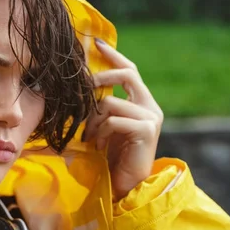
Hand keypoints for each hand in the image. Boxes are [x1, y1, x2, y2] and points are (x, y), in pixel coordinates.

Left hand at [83, 38, 163, 199]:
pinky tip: (97, 146)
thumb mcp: (104, 126)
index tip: (96, 43)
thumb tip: (79, 88)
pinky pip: (113, 120)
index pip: (128, 70)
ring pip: (111, 102)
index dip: (113, 55)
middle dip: (99, 78)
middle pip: (126, 74)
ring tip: (89, 137)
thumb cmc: (111, 158)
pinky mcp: (146, 130)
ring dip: (92, 120)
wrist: (125, 186)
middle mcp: (150, 106)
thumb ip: (100, 107)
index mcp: (141, 102)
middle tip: (81, 89)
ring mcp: (150, 118)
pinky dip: (100, 132)